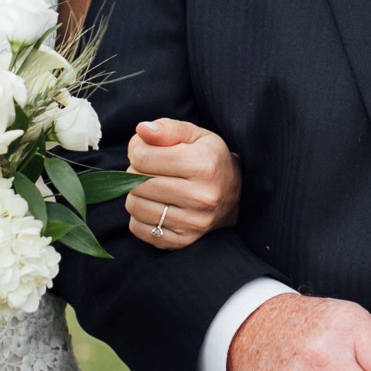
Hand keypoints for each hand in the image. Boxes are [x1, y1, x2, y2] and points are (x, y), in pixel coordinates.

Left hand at [125, 119, 239, 247]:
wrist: (235, 196)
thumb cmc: (209, 160)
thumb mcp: (195, 135)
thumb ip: (167, 128)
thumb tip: (141, 129)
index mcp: (202, 165)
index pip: (142, 157)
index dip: (137, 149)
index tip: (146, 150)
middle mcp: (200, 197)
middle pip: (136, 183)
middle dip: (135, 172)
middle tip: (149, 170)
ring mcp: (192, 223)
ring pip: (135, 207)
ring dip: (136, 195)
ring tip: (151, 187)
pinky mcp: (182, 241)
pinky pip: (139, 229)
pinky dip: (139, 217)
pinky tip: (154, 206)